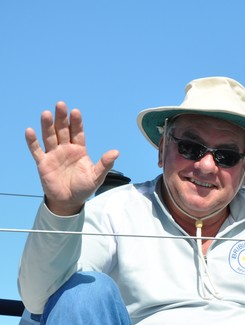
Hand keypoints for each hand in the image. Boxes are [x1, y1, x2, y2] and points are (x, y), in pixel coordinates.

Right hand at [25, 101, 118, 215]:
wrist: (69, 201)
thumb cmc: (84, 188)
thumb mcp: (97, 176)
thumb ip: (105, 164)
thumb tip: (116, 152)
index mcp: (79, 150)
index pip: (77, 133)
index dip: (76, 123)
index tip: (75, 112)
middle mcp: (65, 149)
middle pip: (62, 130)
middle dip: (61, 118)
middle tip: (61, 105)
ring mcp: (53, 155)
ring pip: (49, 137)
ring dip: (47, 125)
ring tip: (46, 113)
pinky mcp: (43, 163)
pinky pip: (36, 150)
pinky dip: (32, 141)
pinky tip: (30, 131)